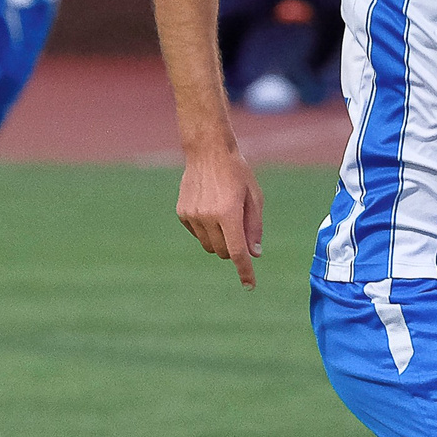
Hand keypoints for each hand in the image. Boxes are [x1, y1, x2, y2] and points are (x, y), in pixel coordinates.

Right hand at [177, 144, 264, 287]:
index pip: (237, 252)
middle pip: (223, 252)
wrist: (207, 151)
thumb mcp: (254, 198)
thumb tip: (254, 254)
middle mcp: (208, 217)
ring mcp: (192, 216)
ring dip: (220, 240)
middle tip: (240, 229)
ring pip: (209, 246)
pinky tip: (211, 209)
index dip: (245, 271)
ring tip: (225, 215)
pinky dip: (207, 230)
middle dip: (234, 249)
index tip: (249, 285)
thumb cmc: (237, 173)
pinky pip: (197, 234)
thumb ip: (254, 228)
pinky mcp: (182, 213)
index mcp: (228, 214)